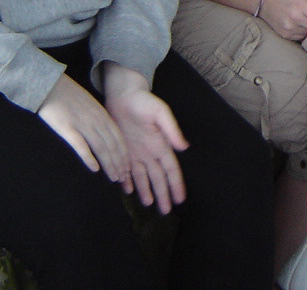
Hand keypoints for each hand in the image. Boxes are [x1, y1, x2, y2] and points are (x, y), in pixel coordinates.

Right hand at [37, 73, 128, 183]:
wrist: (50, 85)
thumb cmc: (68, 96)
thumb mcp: (89, 105)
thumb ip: (98, 119)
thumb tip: (106, 136)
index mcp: (102, 114)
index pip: (118, 137)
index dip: (124, 154)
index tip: (128, 168)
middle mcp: (95, 120)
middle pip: (112, 144)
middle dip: (120, 162)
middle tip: (124, 178)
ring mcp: (82, 124)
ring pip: (101, 147)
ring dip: (109, 163)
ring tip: (114, 177)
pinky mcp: (67, 128)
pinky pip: (81, 144)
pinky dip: (89, 157)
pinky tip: (94, 169)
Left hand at [103, 63, 187, 213]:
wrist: (123, 94)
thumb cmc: (143, 101)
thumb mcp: (160, 112)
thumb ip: (171, 129)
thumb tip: (184, 147)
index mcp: (161, 145)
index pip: (171, 169)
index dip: (176, 184)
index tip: (181, 199)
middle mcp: (150, 152)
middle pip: (158, 178)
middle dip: (163, 194)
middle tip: (167, 212)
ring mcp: (136, 152)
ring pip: (143, 177)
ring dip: (147, 191)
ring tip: (149, 205)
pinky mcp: (124, 150)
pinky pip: (126, 171)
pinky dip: (128, 182)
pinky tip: (129, 191)